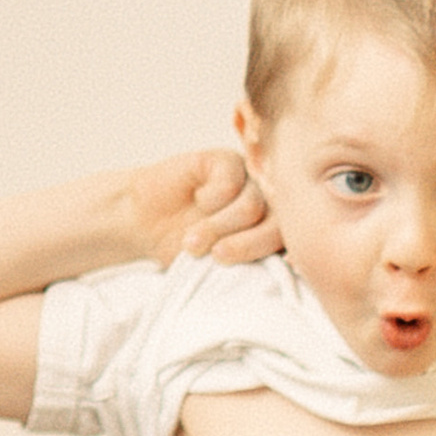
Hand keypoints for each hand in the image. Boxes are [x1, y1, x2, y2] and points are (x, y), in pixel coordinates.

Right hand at [128, 148, 279, 272]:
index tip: (267, 272)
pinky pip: (231, 181)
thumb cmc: (184, 248)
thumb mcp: (219, 265)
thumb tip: (281, 274)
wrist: (142, 222)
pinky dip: (212, 199)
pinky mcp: (226, 161)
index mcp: (272, 230)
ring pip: (252, 206)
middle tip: (218, 257)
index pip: (293, 244)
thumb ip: (252, 266)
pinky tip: (196, 201)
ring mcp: (248, 180)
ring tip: (192, 242)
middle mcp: (266, 202)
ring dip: (218, 227)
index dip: (284, 256)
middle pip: (278, 225)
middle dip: (248, 245)